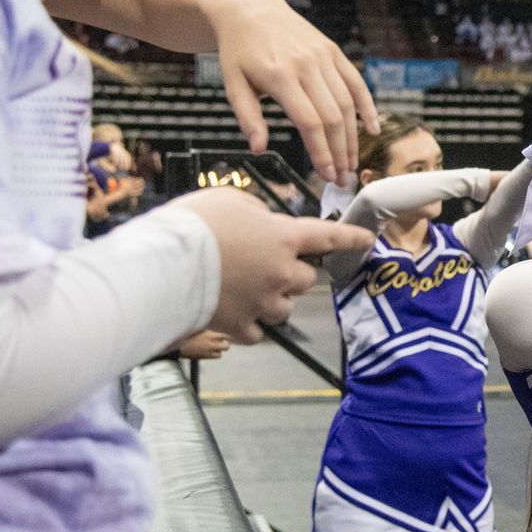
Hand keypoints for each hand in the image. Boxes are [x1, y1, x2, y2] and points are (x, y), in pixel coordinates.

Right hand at [171, 329, 231, 360]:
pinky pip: (215, 356)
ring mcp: (208, 351)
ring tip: (216, 348)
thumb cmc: (188, 335)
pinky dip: (215, 354)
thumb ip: (209, 333)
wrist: (179, 345)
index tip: (227, 337)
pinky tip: (211, 352)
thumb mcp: (199, 330)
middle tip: (225, 343)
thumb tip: (217, 335)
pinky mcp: (204, 357)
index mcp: (209, 334)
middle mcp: (210, 343)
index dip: (227, 337)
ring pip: (220, 353)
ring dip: (219, 350)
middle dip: (226, 344)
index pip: (224, 336)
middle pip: (226, 346)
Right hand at [172, 188, 374, 342]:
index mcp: (282, 238)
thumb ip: (255, 210)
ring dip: (273, 300)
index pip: (328, 237)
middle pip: (306, 280)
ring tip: (247, 289)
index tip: (368, 240)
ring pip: (285, 308)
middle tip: (266, 266)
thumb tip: (260, 220)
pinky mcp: (240, 326)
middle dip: (292, 274)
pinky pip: (257, 332)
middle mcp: (280, 273)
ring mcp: (262, 302)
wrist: (163, 265)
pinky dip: (250, 325)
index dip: (351, 238)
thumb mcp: (228, 199)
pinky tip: (235, 313)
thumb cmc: (193, 224)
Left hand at [207, 0, 381, 186]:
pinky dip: (367, 105)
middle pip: (333, 116)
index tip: (326, 175)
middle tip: (343, 178)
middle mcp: (306, 65)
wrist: (250, 9)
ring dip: (352, 137)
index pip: (309, 122)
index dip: (321, 152)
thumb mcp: (232, 83)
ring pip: (347, 102)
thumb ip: (248, 117)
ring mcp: (323, 56)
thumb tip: (259, 149)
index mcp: (279, 76)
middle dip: (340, 152)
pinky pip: (355, 81)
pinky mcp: (332, 51)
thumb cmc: (238, 51)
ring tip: (352, 162)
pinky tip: (372, 128)